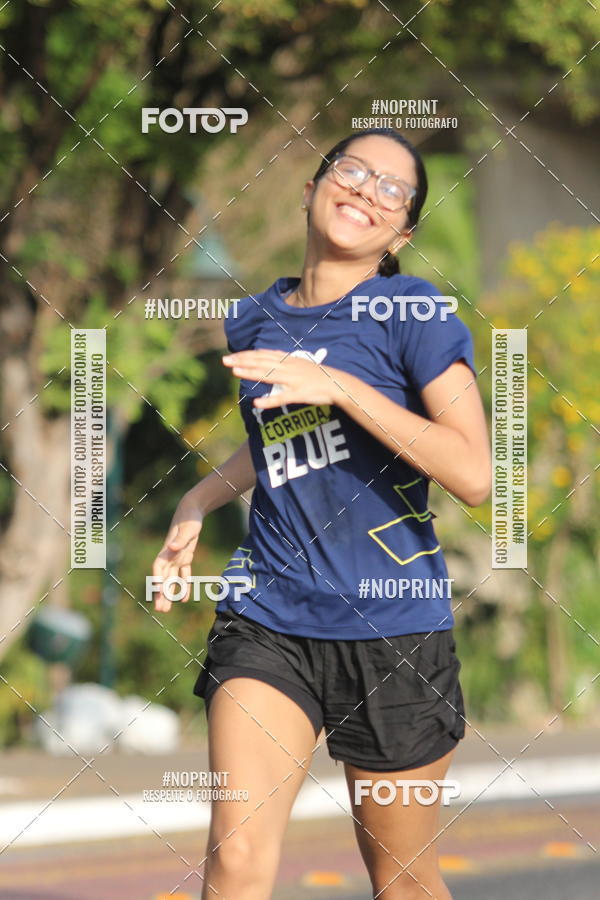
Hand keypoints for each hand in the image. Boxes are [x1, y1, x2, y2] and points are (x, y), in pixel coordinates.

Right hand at [151, 491, 203, 611]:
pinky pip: (184, 574)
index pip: (159, 567)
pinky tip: (185, 598)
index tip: (158, 590)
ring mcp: (177, 557)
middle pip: (164, 578)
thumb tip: (172, 548)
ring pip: (172, 580)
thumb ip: (180, 539)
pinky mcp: (185, 557)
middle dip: (161, 594)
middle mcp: (170, 556)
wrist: (191, 510)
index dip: (158, 578)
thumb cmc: (189, 518)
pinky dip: (184, 586)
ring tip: (165, 610)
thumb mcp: (188, 528)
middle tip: (160, 610)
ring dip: (169, 594)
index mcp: (168, 549)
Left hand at [222, 349, 341, 409]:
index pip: (262, 355)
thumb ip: (282, 361)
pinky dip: (269, 401)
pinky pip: (282, 398)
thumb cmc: (317, 376)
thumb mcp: (298, 364)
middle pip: (261, 362)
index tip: (231, 356)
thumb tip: (266, 358)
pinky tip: (257, 404)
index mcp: (288, 360)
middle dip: (242, 361)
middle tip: (224, 361)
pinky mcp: (299, 394)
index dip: (246, 355)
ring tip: (235, 372)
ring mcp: (293, 380)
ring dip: (251, 373)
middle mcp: (288, 367)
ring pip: (269, 375)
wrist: (338, 384)